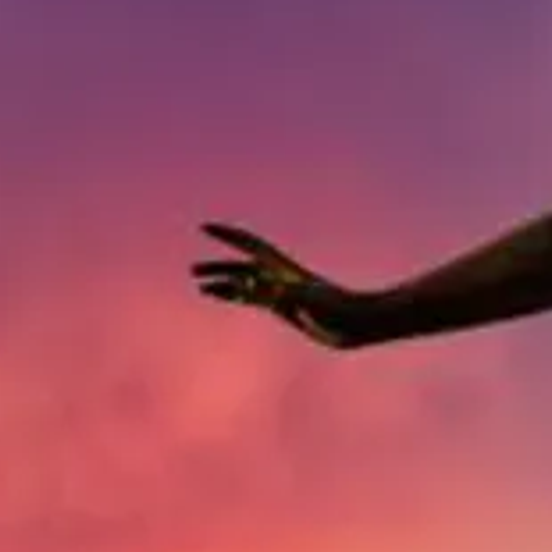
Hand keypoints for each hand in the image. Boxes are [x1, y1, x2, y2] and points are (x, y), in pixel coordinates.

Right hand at [190, 222, 375, 349]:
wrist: (358, 323)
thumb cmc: (337, 309)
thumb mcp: (303, 299)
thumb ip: (273, 291)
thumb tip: (246, 285)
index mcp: (282, 268)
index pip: (248, 245)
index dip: (226, 235)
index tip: (204, 227)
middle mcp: (279, 276)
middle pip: (242, 265)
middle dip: (218, 266)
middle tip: (193, 271)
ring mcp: (281, 291)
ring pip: (245, 283)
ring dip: (223, 283)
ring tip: (200, 287)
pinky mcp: (285, 308)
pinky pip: (254, 300)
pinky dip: (236, 297)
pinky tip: (224, 300)